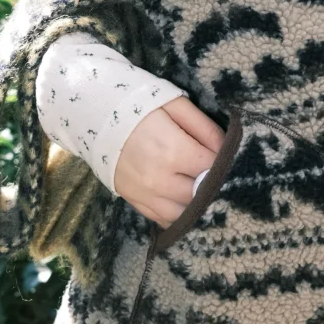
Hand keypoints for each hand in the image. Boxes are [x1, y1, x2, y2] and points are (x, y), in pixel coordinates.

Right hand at [113, 97, 224, 228]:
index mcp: (172, 150)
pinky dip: (177, 212)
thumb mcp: (175, 104)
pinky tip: (183, 200)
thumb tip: (226, 148)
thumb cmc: (140, 106)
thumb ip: (204, 127)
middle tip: (217, 173)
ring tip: (201, 188)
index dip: (224, 163)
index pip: (212, 168)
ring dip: (195, 203)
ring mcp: (144, 194)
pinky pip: (163, 218)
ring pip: (183, 213)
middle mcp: (159, 179)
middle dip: (212, 184)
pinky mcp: (134, 201)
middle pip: (200, 194)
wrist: (96, 115)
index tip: (228, 157)